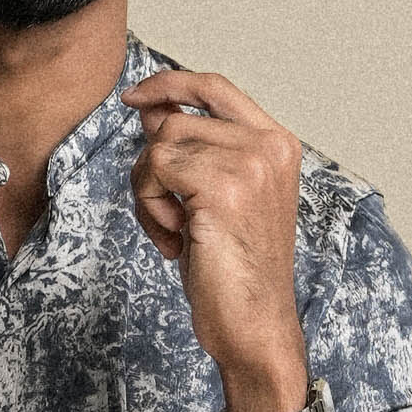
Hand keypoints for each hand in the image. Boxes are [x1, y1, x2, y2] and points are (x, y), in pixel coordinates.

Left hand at [121, 70, 311, 411]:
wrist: (255, 327)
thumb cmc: (234, 273)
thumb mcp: (210, 200)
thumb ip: (189, 150)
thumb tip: (150, 109)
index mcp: (278, 144)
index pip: (214, 86)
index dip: (169, 84)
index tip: (134, 98)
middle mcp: (270, 146)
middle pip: (175, 119)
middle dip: (153, 168)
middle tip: (169, 218)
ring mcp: (251, 163)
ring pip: (159, 144)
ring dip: (150, 192)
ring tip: (177, 233)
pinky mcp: (224, 187)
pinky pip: (154, 170)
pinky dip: (149, 208)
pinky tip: (176, 242)